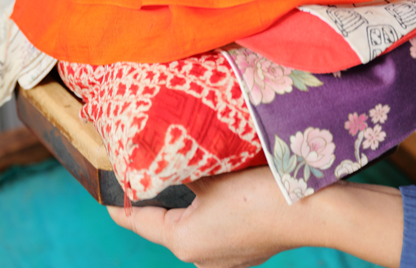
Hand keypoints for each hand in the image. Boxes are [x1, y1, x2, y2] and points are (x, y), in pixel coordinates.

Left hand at [108, 166, 402, 267]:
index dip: (116, 199)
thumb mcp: (209, 174)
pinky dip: (204, 210)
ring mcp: (222, 258)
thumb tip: (159, 157)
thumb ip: (178, 169)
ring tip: (173, 171)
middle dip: (151, 196)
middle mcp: (197, 257)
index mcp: (181, 241)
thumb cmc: (258, 192)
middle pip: (160, 223)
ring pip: (186, 225)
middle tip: (139, 166)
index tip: (102, 182)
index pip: (134, 219)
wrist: (313, 211)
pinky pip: (210, 229)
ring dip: (180, 202)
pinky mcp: (243, 251)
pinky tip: (209, 188)